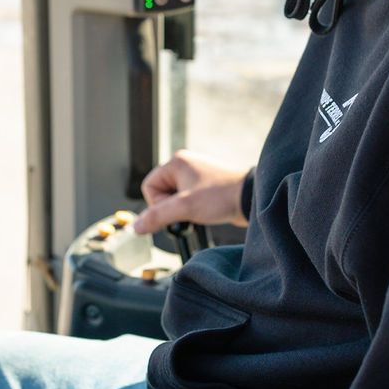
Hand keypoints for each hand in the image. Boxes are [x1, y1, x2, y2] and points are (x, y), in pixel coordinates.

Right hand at [134, 149, 248, 234]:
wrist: (253, 198)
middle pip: (161, 193)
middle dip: (172, 208)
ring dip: (184, 211)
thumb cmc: (221, 196)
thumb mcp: (184, 207)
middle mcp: (185, 166)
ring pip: (175, 199)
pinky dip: (194, 210)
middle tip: (189, 211)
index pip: (149, 186)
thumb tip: (136, 226)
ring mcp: (197, 176)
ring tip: (200, 211)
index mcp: (176, 162)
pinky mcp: (207, 187)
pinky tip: (206, 212)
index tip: (175, 210)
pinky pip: (189, 201)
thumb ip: (157, 216)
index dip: (158, 204)